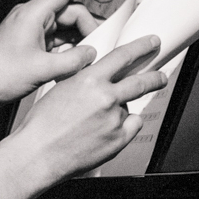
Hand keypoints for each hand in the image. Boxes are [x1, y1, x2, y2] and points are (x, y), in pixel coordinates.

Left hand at [0, 0, 113, 108]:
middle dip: (88, 27)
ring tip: (89, 58)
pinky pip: (55, 41)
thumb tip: (92, 54)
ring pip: (64, 28)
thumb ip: (72, 60)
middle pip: (69, 12)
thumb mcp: (42, 70)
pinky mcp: (29, 45)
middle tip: (99, 47)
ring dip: (78, 41)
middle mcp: (31, 18)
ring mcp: (30, 31)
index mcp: (33, 14)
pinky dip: (67, 50)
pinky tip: (74, 66)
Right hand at [15, 34, 165, 179]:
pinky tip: (105, 133)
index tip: (151, 43)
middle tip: (160, 77)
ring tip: (98, 123)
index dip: (141, 47)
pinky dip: (123, 128)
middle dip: (154, 78)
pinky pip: (130, 127)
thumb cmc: (42, 125)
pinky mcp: (118, 140)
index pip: (123, 56)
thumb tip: (99, 78)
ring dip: (119, 112)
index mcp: (89, 81)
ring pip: (128, 109)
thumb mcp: (61, 89)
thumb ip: (85, 81)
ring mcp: (114, 120)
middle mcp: (106, 98)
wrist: (38, 154)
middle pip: (141, 82)